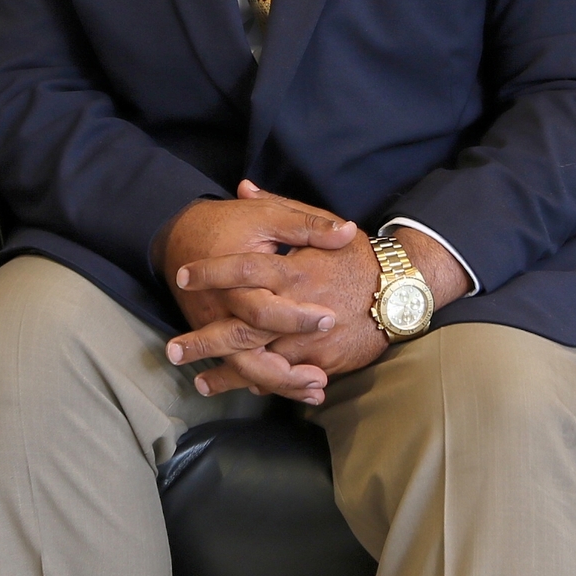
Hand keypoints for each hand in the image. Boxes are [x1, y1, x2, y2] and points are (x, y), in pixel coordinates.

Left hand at [167, 198, 471, 399]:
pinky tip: (241, 389)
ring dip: (227, 374)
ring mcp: (309, 340)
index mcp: (294, 271)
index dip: (213, 272)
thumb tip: (244, 187)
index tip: (184, 276)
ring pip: (260, 361)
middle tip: (173, 351)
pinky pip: (287, 377)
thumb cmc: (358, 257)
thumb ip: (281, 208)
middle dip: (205, 342)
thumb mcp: (322, 225)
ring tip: (199, 381)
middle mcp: (296, 308)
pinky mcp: (323, 362)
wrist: (402, 291)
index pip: (245, 269)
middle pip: (241, 329)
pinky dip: (263, 384)